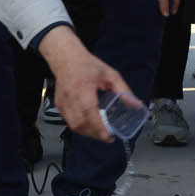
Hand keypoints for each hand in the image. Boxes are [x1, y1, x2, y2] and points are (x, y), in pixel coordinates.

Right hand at [38, 26, 136, 140]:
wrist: (67, 59)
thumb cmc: (87, 65)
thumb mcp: (110, 74)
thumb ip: (123, 90)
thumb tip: (135, 104)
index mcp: (83, 87)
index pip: (89, 111)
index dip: (98, 127)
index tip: (108, 135)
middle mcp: (70, 96)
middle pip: (80, 123)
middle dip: (95, 133)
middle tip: (107, 136)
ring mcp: (63, 102)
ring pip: (74, 125)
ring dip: (87, 133)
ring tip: (99, 133)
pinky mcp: (59, 105)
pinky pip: (68, 122)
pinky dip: (79, 127)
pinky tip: (88, 126)